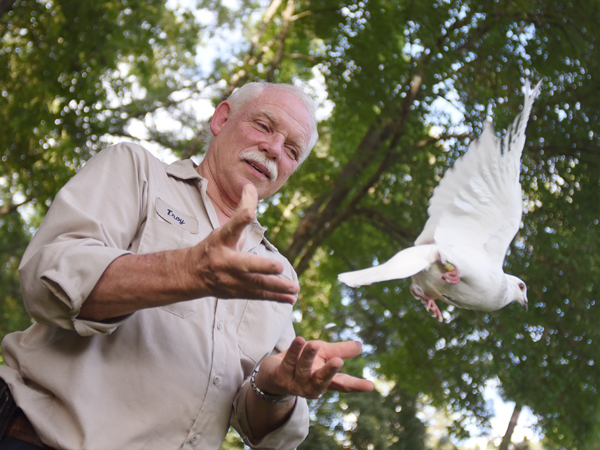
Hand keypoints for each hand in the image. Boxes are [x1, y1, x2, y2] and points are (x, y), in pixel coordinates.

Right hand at [183, 184, 298, 303]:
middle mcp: (225, 260)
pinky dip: (275, 298)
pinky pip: (258, 295)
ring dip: (276, 287)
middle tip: (279, 266)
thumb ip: (242, 209)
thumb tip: (251, 186)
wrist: (192, 274)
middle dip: (262, 266)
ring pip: (254, 284)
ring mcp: (230, 279)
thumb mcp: (225, 227)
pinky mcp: (236, 292)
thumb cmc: (215, 246)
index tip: (249, 212)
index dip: (240, 219)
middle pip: (244, 264)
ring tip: (295, 289)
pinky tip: (291, 299)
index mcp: (221, 240)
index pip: (231, 227)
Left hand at [254, 337, 374, 398]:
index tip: (370, 386)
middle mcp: (311, 386)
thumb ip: (340, 351)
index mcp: (324, 381)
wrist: (272, 373)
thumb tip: (361, 346)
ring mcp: (295, 383)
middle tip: (338, 362)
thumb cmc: (302, 362)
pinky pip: (288, 362)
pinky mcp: (280, 376)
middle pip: (321, 381)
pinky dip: (294, 351)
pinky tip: (299, 340)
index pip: (342, 384)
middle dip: (329, 372)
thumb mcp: (323, 354)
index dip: (356, 385)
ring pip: (303, 369)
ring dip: (308, 356)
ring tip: (314, 344)